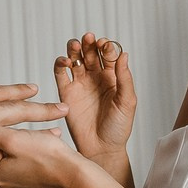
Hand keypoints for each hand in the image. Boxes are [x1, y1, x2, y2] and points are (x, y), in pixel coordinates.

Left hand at [0, 110, 88, 187]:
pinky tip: (45, 134)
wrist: (77, 177)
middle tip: (3, 114)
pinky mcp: (28, 179)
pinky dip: (30, 143)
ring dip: (17, 134)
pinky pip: (23, 156)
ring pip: (9, 150)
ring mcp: (14, 181)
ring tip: (28, 122)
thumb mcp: (12, 139)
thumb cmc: (47, 158)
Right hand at [56, 34, 135, 164]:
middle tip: (89, 38)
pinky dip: (61, 63)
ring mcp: (80, 84)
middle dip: (89, 43)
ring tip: (76, 45)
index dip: (106, 47)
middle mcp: (95, 78)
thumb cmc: (118, 128)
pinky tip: (66, 61)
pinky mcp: (66, 93)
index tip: (105, 44)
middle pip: (90, 53)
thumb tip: (124, 54)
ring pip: (75, 59)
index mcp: (112, 77)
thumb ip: (125, 78)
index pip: (108, 55)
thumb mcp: (127, 102)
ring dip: (74, 49)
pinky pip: (60, 73)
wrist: (101, 148)